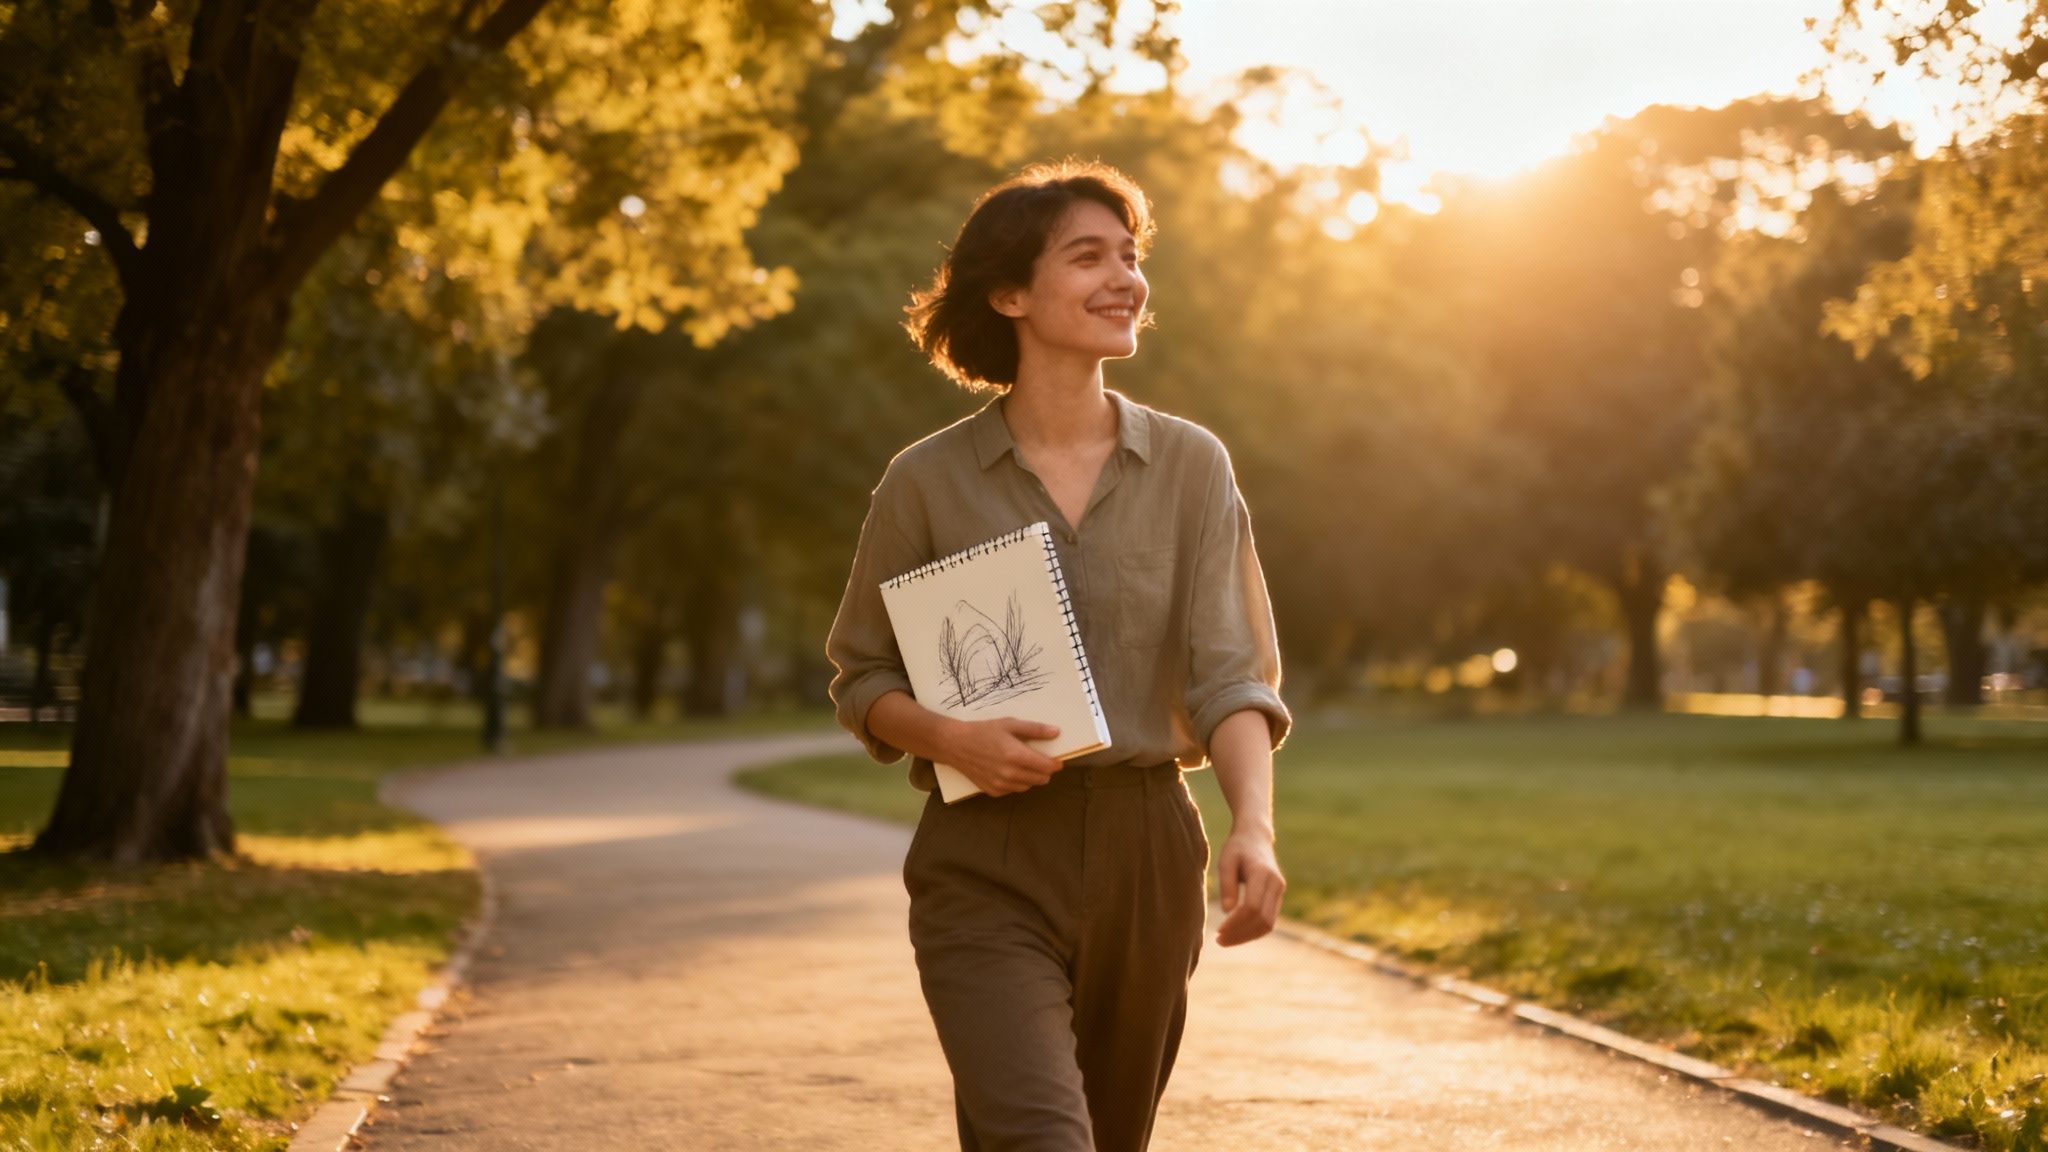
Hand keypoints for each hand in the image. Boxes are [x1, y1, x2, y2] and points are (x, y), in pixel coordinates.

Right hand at [942, 717, 1064, 796]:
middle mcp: (1010, 774)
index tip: (1056, 759)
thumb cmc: (983, 731)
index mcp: (1016, 755)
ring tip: (1024, 765)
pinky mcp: (993, 791)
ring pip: (1028, 786)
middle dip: (1044, 771)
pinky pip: (1013, 790)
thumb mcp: (1009, 724)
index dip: (1055, 764)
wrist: (955, 745)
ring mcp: (1001, 785)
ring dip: (1031, 777)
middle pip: (1041, 779)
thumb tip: (1056, 732)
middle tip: (1040, 760)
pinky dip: (1017, 783)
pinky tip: (1010, 771)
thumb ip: (1034, 729)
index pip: (1047, 767)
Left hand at [1214, 827, 1283, 946]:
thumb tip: (1226, 911)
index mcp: (1262, 873)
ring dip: (1247, 936)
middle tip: (1219, 940)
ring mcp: (1280, 891)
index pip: (1252, 907)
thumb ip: (1226, 884)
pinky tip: (1235, 933)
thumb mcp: (1226, 860)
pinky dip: (1253, 931)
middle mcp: (1276, 883)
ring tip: (1225, 940)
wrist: (1256, 837)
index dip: (1236, 923)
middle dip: (1241, 934)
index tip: (1218, 930)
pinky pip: (1269, 920)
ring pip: (1268, 924)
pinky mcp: (1278, 897)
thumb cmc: (1237, 848)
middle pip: (1262, 920)